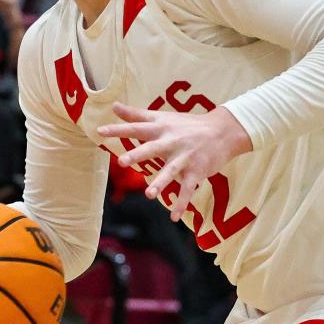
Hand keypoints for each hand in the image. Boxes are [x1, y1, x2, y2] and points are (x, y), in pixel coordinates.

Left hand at [97, 103, 251, 220]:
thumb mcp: (162, 117)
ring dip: (161, 182)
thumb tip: (114, 106)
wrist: (223, 131)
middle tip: (122, 162)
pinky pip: (188, 189)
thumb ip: (137, 114)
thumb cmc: (187, 125)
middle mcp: (171, 142)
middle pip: (152, 149)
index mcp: (160, 129)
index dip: (118, 129)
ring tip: (149, 194)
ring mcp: (185, 157)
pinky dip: (181, 203)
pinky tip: (174, 217)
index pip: (136, 128)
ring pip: (171, 171)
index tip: (100, 131)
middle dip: (138, 155)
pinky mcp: (197, 171)